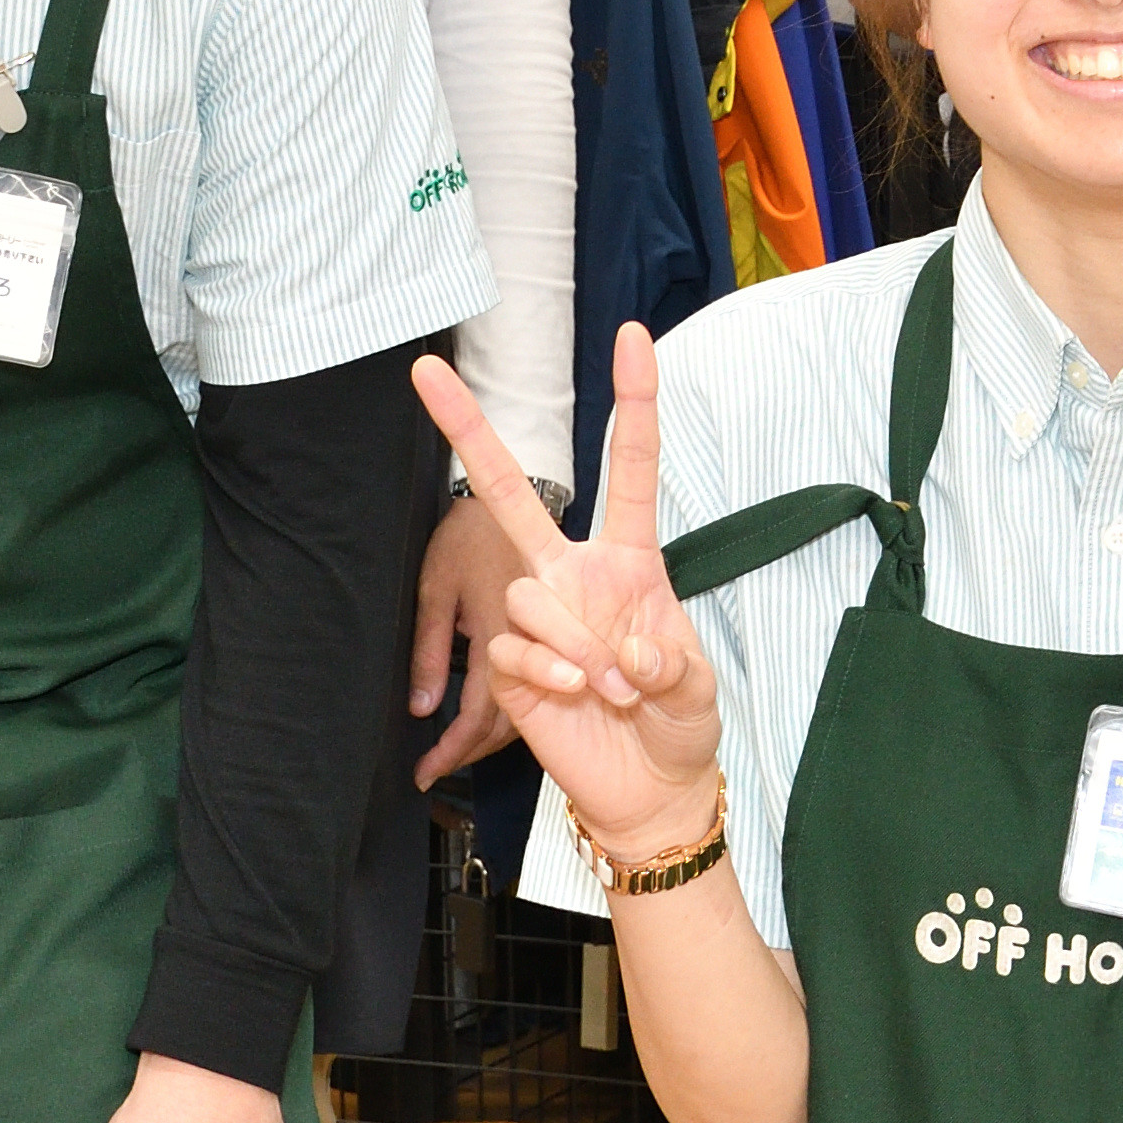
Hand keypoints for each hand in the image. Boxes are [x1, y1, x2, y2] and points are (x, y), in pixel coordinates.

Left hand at [408, 497, 526, 785]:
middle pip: (508, 725)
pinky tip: (499, 714)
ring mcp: (550, 643)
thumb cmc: (468, 536)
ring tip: (463, 750)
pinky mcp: (558, 635)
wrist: (516, 494)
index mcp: (499, 638)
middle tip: (440, 767)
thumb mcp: (435, 589)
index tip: (426, 772)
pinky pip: (541, 687)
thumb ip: (430, 651)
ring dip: (495, 737)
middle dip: (473, 753)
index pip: (477, 717)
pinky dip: (518, 709)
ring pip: (528, 709)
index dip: (451, 751)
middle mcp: (532, 648)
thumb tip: (422, 707)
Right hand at [410, 327, 719, 857]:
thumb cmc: (680, 722)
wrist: (647, 787)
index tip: (632, 336)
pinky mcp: (511, 663)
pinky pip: (511, 647)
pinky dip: (548, 672)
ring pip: (527, 595)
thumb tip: (624, 653)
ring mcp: (539, 616)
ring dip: (574, 645)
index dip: (635, 400)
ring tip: (609, 688)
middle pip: (511, 494)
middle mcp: (574, 575)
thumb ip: (668, 662)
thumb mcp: (697, 687)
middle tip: (425, 371)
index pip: (631, 466)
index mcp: (631, 559)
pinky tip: (572, 696)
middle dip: (466, 430)